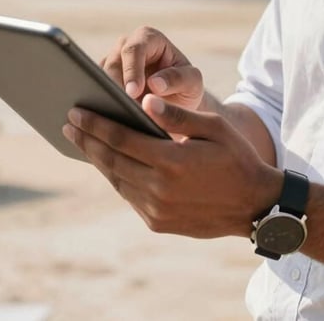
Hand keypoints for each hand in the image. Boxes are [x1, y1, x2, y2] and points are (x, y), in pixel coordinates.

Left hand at [63, 96, 282, 238]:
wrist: (255, 206)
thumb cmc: (237, 158)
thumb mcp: (214, 128)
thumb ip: (177, 115)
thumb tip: (146, 99)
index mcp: (172, 161)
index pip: (122, 138)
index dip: (96, 124)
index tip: (76, 112)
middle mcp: (159, 188)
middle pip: (111, 159)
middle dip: (87, 139)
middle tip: (68, 123)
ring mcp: (157, 209)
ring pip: (116, 179)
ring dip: (96, 158)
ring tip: (82, 140)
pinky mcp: (158, 223)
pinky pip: (129, 195)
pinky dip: (115, 176)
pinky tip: (108, 162)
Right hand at [100, 26, 204, 110]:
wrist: (177, 104)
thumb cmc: (186, 87)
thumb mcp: (192, 82)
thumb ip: (178, 79)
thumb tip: (155, 83)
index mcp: (149, 38)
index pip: (135, 49)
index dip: (132, 70)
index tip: (133, 93)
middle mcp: (126, 46)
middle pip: (112, 63)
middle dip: (114, 86)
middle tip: (119, 109)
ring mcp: (112, 63)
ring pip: (98, 78)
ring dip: (104, 98)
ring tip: (112, 119)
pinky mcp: (102, 82)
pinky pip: (93, 93)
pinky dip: (100, 107)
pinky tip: (105, 124)